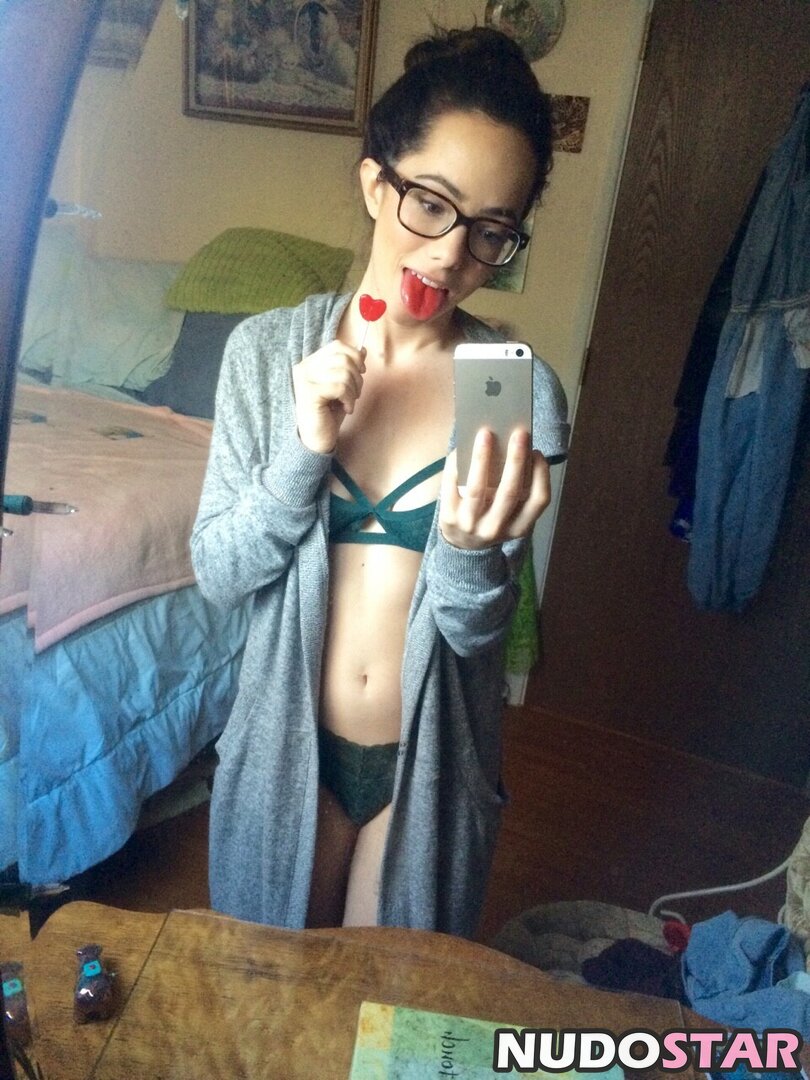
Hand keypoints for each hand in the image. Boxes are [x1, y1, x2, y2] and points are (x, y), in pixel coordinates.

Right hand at [291, 340, 365, 453]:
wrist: (317, 440)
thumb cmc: (329, 414)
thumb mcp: (342, 387)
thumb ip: (349, 367)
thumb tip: (362, 349)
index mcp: (310, 364)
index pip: (336, 346)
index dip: (355, 356)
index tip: (361, 373)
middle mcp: (304, 368)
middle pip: (343, 357)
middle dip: (357, 376)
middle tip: (356, 393)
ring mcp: (305, 380)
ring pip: (343, 373)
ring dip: (354, 390)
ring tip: (350, 403)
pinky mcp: (309, 394)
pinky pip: (340, 387)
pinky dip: (349, 399)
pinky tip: (346, 409)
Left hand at [440, 428, 549, 548]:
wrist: (463, 546)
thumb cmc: (494, 519)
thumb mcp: (513, 516)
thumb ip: (519, 491)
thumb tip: (517, 447)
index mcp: (519, 527)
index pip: (539, 500)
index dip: (542, 475)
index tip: (538, 452)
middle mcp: (496, 528)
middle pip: (510, 492)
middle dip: (516, 460)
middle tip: (519, 433)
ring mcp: (471, 525)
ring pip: (477, 488)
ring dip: (482, 458)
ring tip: (486, 434)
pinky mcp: (448, 518)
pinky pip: (452, 486)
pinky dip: (457, 464)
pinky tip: (462, 447)